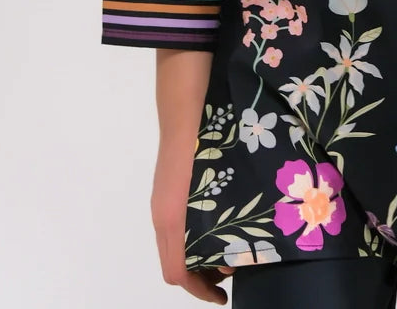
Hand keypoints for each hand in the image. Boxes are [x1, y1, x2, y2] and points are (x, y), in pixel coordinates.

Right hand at [151, 139, 233, 302]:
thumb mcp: (214, 192)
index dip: (199, 291)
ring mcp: (164, 199)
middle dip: (202, 276)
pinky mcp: (170, 186)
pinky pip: (178, 222)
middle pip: (174, 262)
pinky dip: (196, 234)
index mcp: (171, 220)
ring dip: (200, 254)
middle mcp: (162, 214)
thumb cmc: (202, 145)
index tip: (223, 296)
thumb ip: (218, 226)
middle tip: (234, 269)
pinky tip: (223, 220)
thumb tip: (231, 258)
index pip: (176, 273)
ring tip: (232, 247)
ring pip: (176, 242)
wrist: (186, 106)